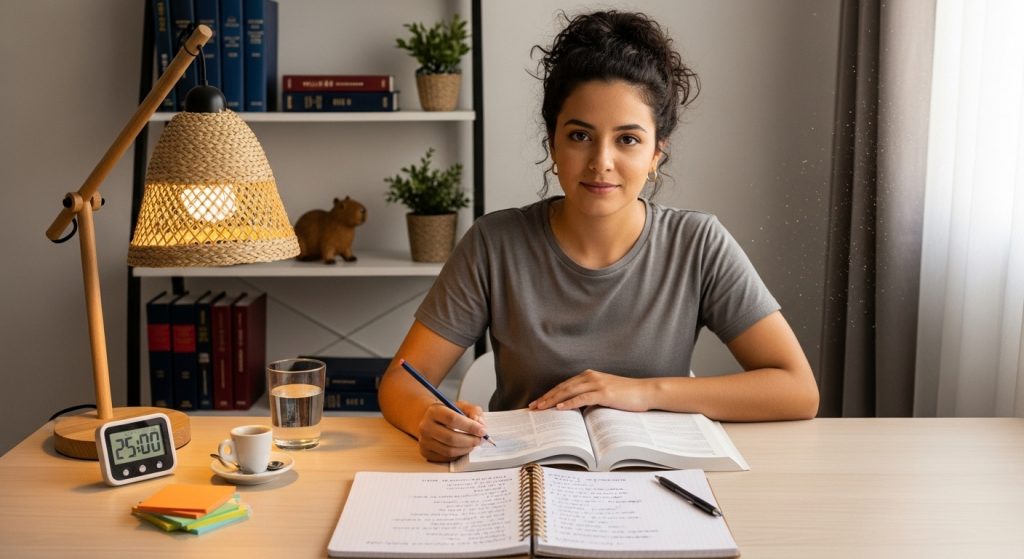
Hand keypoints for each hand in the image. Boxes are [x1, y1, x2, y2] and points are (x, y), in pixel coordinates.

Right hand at [416, 401, 486, 461]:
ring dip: (466, 449)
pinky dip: (458, 454)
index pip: (453, 419)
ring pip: (449, 450)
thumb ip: (474, 411)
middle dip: (470, 440)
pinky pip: (446, 457)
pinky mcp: (426, 452)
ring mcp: (424, 440)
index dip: (470, 426)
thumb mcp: (462, 406)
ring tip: (473, 444)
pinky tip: (464, 448)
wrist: (432, 421)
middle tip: (480, 439)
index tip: (482, 430)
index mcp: (434, 411)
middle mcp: (426, 426)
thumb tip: (480, 424)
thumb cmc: (449, 414)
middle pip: (451, 437)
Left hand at [529, 370, 652, 411]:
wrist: (645, 391)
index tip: (537, 403)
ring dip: (553, 400)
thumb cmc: (627, 395)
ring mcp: (597, 383)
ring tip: (541, 408)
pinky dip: (570, 402)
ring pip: (569, 391)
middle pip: (562, 387)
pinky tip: (561, 408)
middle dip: (546, 397)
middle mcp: (590, 377)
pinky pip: (583, 397)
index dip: (549, 394)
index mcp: (589, 376)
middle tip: (533, 407)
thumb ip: (589, 397)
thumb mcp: (604, 394)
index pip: (564, 385)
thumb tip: (575, 409)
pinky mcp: (604, 392)